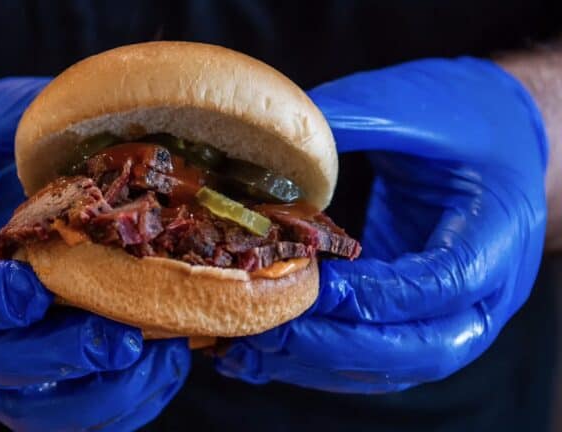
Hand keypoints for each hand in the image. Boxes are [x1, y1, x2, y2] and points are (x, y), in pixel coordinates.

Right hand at [0, 78, 189, 429]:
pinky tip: (163, 368)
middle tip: (119, 339)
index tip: (29, 289)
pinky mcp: (24, 374)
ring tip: (158, 359)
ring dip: (96, 395)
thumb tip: (107, 110)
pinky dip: (116, 404)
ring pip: (29, 408)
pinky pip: (64, 412)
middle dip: (57, 357)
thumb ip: (27, 123)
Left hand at [216, 58, 546, 392]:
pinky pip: (378, 357)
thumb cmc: (463, 115)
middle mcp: (489, 289)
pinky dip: (324, 361)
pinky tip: (270, 354)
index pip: (445, 282)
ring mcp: (457, 313)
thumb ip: (354, 118)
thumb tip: (273, 138)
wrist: (499, 136)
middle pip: (423, 348)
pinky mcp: (421, 318)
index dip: (377, 294)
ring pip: (396, 365)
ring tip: (257, 349)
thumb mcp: (415, 102)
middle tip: (272, 330)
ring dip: (323, 363)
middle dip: (341, 345)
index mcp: (499, 231)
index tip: (315, 284)